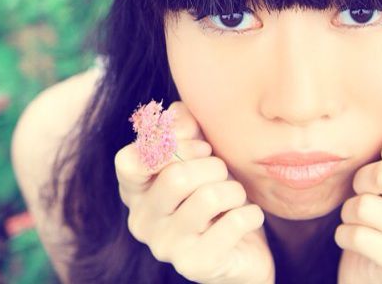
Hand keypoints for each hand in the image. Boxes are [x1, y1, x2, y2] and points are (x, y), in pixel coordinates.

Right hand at [115, 101, 274, 283]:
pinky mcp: (196, 265)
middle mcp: (142, 221)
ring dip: (235, 190)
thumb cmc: (215, 193)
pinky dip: (252, 213)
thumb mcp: (198, 153)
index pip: (129, 160)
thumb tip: (180, 117)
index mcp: (136, 190)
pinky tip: (249, 218)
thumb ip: (184, 126)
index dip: (171, 144)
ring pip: (209, 197)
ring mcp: (166, 247)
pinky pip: (235, 222)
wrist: (242, 248)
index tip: (201, 147)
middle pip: (177, 176)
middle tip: (224, 173)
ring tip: (236, 197)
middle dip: (214, 166)